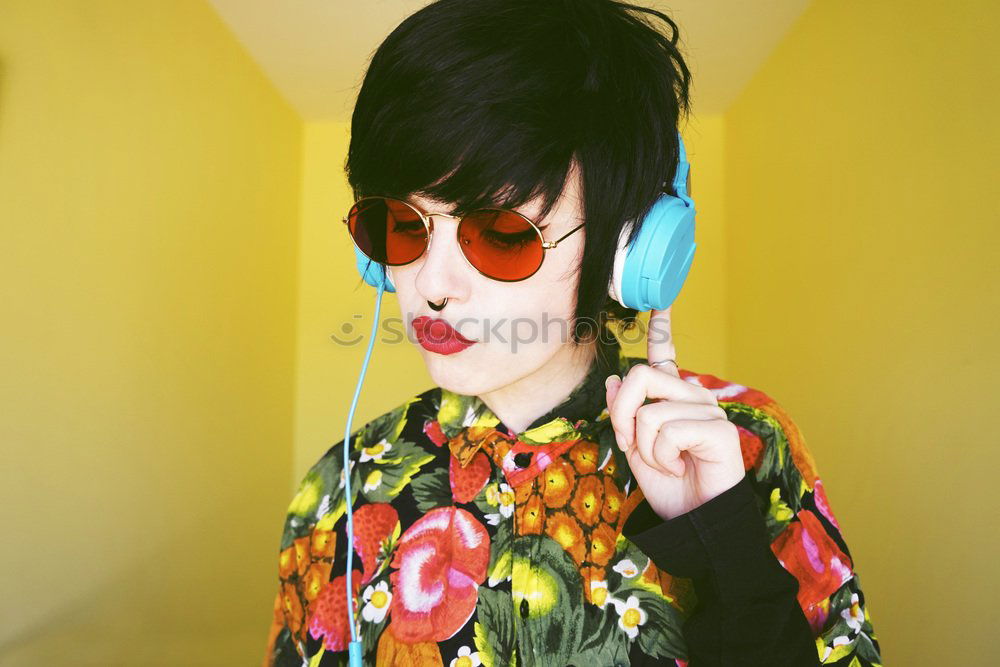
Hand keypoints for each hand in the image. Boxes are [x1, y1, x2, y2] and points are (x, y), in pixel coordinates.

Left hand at [605, 306, 744, 519]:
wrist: (694, 518)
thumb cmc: (668, 483)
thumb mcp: (634, 447)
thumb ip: (623, 414)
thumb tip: (613, 380)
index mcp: (673, 398)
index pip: (665, 357)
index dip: (661, 330)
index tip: (661, 304)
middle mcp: (693, 396)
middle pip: (639, 377)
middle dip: (621, 415)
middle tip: (634, 444)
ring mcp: (708, 410)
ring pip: (649, 412)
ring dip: (647, 448)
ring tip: (668, 462)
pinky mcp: (718, 429)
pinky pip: (668, 431)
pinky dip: (664, 456)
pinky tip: (681, 466)